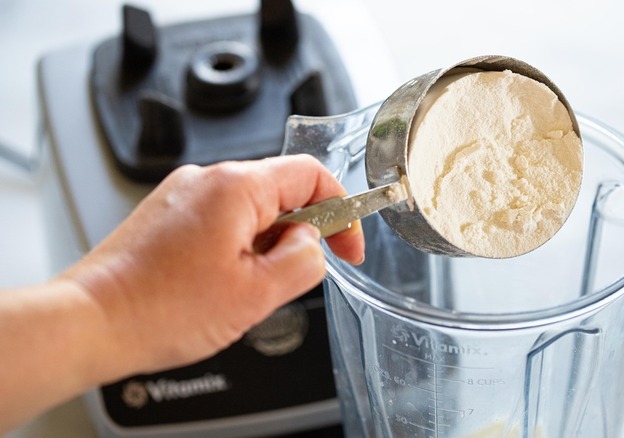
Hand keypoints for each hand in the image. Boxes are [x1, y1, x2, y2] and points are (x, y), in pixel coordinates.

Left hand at [62, 154, 363, 376]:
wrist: (90, 322)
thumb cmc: (158, 310)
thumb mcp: (256, 294)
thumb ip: (304, 261)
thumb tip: (314, 244)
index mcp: (234, 187)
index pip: (311, 175)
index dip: (342, 211)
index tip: (347, 246)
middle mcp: (205, 180)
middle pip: (280, 193)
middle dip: (299, 236)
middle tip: (291, 280)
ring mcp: (182, 195)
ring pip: (250, 212)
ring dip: (265, 248)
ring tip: (242, 291)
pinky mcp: (167, 215)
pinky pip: (220, 222)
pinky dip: (236, 250)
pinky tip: (220, 285)